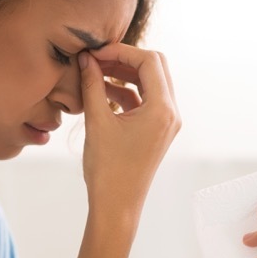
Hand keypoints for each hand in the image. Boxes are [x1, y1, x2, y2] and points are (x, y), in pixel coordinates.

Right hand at [78, 44, 179, 217]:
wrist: (116, 206)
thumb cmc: (108, 170)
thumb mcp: (97, 122)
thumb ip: (92, 85)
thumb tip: (86, 58)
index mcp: (163, 109)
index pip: (149, 61)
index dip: (121, 51)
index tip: (95, 52)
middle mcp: (170, 113)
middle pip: (154, 67)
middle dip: (125, 59)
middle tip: (96, 59)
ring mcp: (165, 122)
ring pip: (149, 83)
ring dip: (123, 74)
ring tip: (93, 74)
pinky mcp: (156, 130)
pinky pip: (144, 100)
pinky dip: (125, 92)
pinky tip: (100, 92)